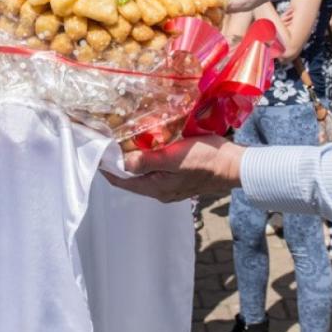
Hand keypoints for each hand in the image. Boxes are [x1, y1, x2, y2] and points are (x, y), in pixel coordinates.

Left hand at [106, 135, 245, 202]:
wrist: (235, 166)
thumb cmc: (206, 160)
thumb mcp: (173, 158)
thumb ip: (146, 161)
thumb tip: (121, 163)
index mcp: (155, 188)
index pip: (121, 181)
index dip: (106, 168)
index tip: (95, 151)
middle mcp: (160, 191)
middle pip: (131, 178)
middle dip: (118, 163)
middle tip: (108, 142)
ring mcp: (172, 186)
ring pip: (144, 174)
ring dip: (133, 160)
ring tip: (124, 141)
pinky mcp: (181, 178)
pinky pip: (158, 170)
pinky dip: (148, 159)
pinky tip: (150, 145)